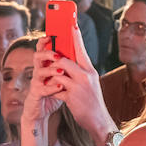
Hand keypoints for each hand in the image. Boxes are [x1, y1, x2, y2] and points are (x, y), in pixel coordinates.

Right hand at [19, 37, 68, 145]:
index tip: (51, 33)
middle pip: (37, 56)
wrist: (41, 113)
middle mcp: (38, 72)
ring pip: (38, 71)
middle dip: (47, 53)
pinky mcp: (35, 94)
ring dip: (50, 70)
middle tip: (57, 54)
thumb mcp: (62, 78)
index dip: (45, 41)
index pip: (44, 49)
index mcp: (45, 66)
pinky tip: (60, 86)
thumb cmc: (52, 94)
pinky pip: (42, 89)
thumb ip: (67, 68)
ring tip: (62, 70)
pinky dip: (51, 87)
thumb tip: (79, 53)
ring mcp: (35, 83)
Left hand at [35, 25, 115, 141]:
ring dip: (50, 76)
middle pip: (64, 60)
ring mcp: (79, 86)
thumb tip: (66, 61)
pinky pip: (55, 89)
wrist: (99, 120)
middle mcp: (86, 76)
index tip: (71, 24)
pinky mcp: (71, 97)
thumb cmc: (92, 101)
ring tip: (48, 78)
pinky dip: (51, 90)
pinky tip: (52, 92)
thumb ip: (80, 71)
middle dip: (53, 61)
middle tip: (46, 60)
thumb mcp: (90, 83)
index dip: (76, 36)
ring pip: (58, 73)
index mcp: (90, 70)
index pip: (81, 49)